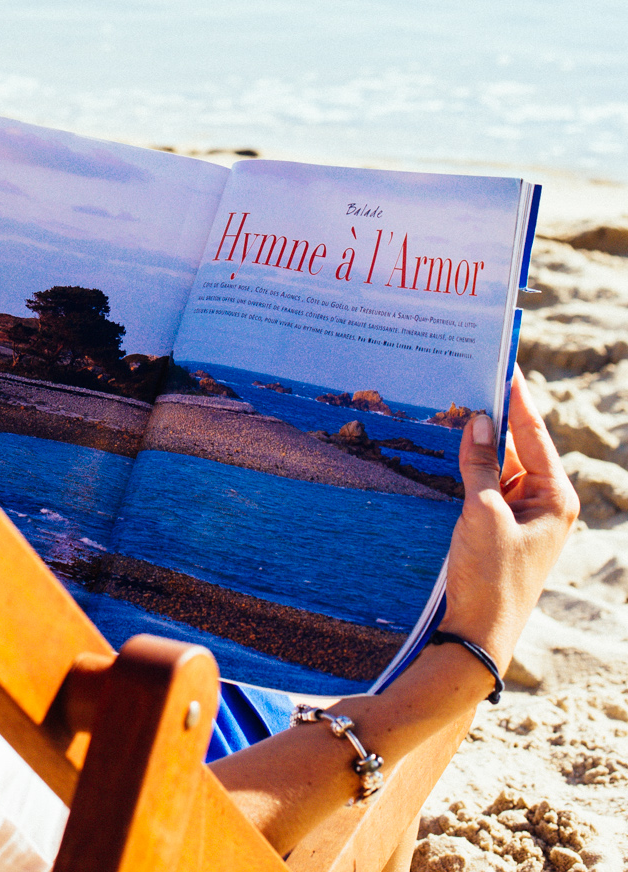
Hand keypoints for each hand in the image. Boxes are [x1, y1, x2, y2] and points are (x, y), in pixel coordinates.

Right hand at [440, 367, 578, 671]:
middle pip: (515, 443)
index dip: (515, 395)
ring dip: (472, 440)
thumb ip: (480, 465)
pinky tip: (441, 443)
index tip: (500, 359)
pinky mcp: (496, 525)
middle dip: (490, 414)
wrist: (476, 636)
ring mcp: (518, 513)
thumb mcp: (483, 516)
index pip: (534, 432)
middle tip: (463, 373)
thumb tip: (480, 420)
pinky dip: (464, 464)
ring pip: (494, 461)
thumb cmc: (491, 579)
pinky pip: (481, 482)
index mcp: (554, 496)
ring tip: (446, 400)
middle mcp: (541, 500)